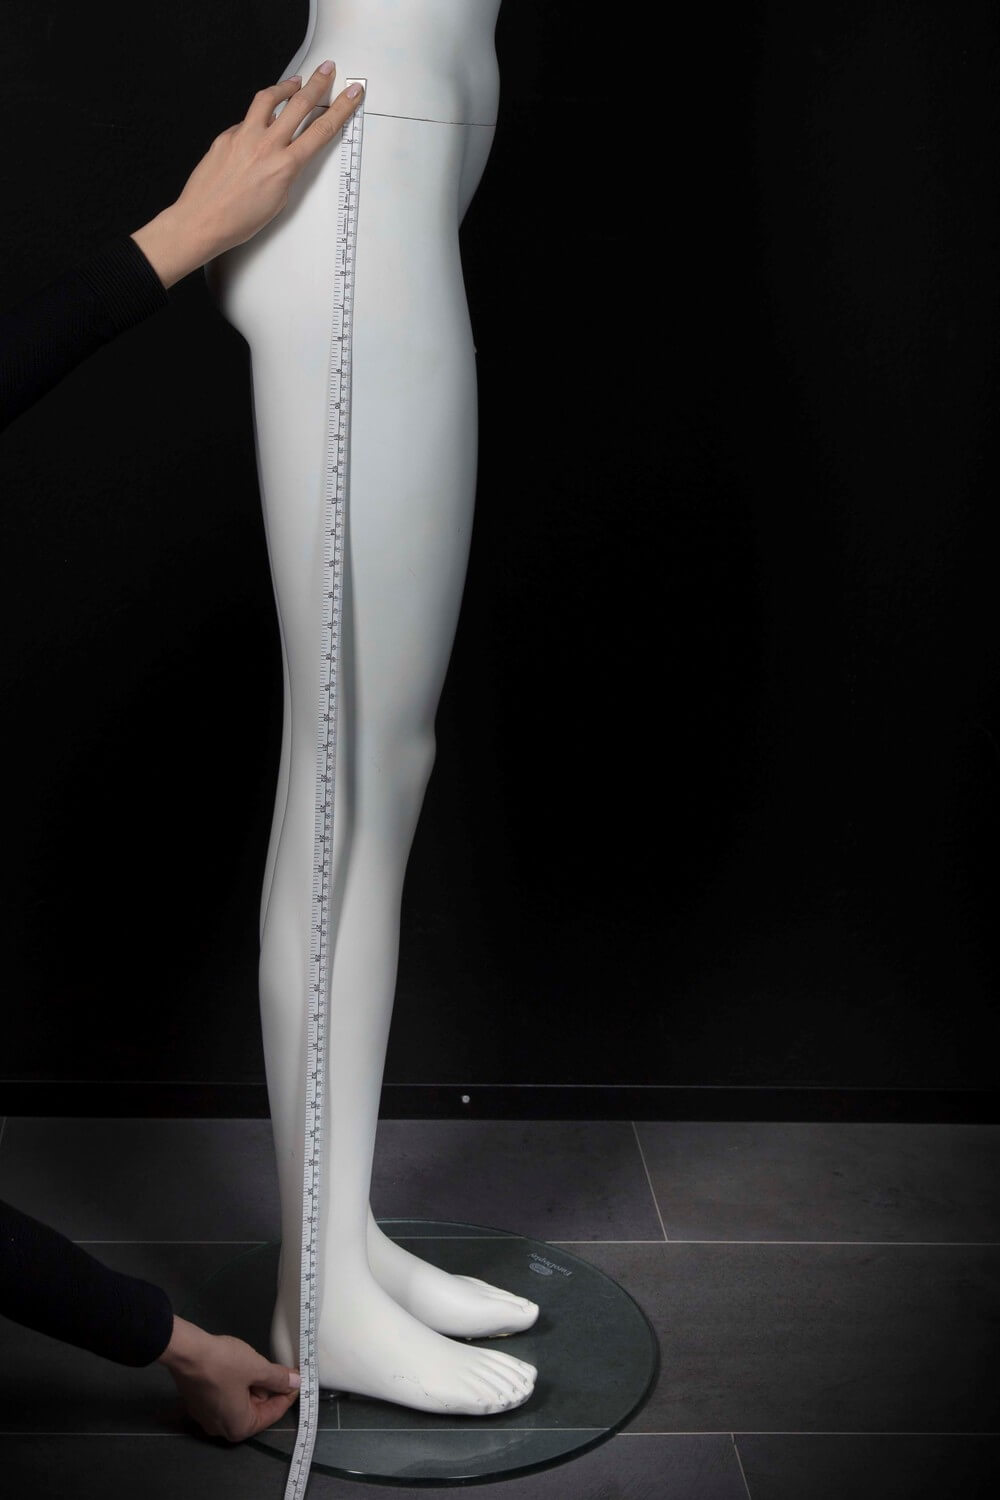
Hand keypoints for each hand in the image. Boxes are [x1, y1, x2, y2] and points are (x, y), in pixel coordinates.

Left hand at [131, 62, 363, 288]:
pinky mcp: (226, 135)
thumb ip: (287, 172)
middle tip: (327, 69)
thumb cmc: (238, 220)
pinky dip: (257, 118)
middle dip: (317, 83)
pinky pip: (246, 119)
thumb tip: (290, 153)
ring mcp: (244, 136)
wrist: (202, 220)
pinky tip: (261, 122)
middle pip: (299, 104)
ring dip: (286, 86)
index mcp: (285, 165)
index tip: (351, 94)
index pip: (321, 130)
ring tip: (295, 81)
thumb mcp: (278, 201)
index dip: (341, 108)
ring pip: (269, 99)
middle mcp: (266, 145)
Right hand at [156, 1314, 300, 1441]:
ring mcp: (207, 1418)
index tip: (298, 1379)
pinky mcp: (198, 1404)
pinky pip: (226, 1398)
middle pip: (256, 1410)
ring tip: (257, 1365)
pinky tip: (239, 1367)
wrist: (187, 1352)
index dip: (288, 1394)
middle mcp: (222, 1429)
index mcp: (239, 1427)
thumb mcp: (257, 1368)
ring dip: (252, 1385)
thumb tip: (296, 1383)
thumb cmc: (224, 1364)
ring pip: (240, 1403)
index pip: (273, 1413)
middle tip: (278, 1369)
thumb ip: (278, 1378)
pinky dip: (236, 1385)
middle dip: (269, 1389)